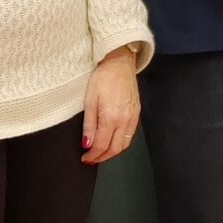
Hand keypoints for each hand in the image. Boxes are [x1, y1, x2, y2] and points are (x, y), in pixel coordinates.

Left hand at [81, 46, 142, 164]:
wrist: (120, 62)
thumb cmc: (103, 77)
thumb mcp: (89, 100)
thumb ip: (89, 125)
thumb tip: (87, 144)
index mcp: (111, 117)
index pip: (102, 145)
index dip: (93, 155)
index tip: (85, 158)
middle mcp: (125, 119)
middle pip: (115, 149)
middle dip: (102, 158)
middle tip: (91, 160)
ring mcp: (133, 116)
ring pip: (125, 144)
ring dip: (113, 152)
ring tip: (101, 153)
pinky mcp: (137, 112)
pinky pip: (130, 134)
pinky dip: (121, 143)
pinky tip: (113, 141)